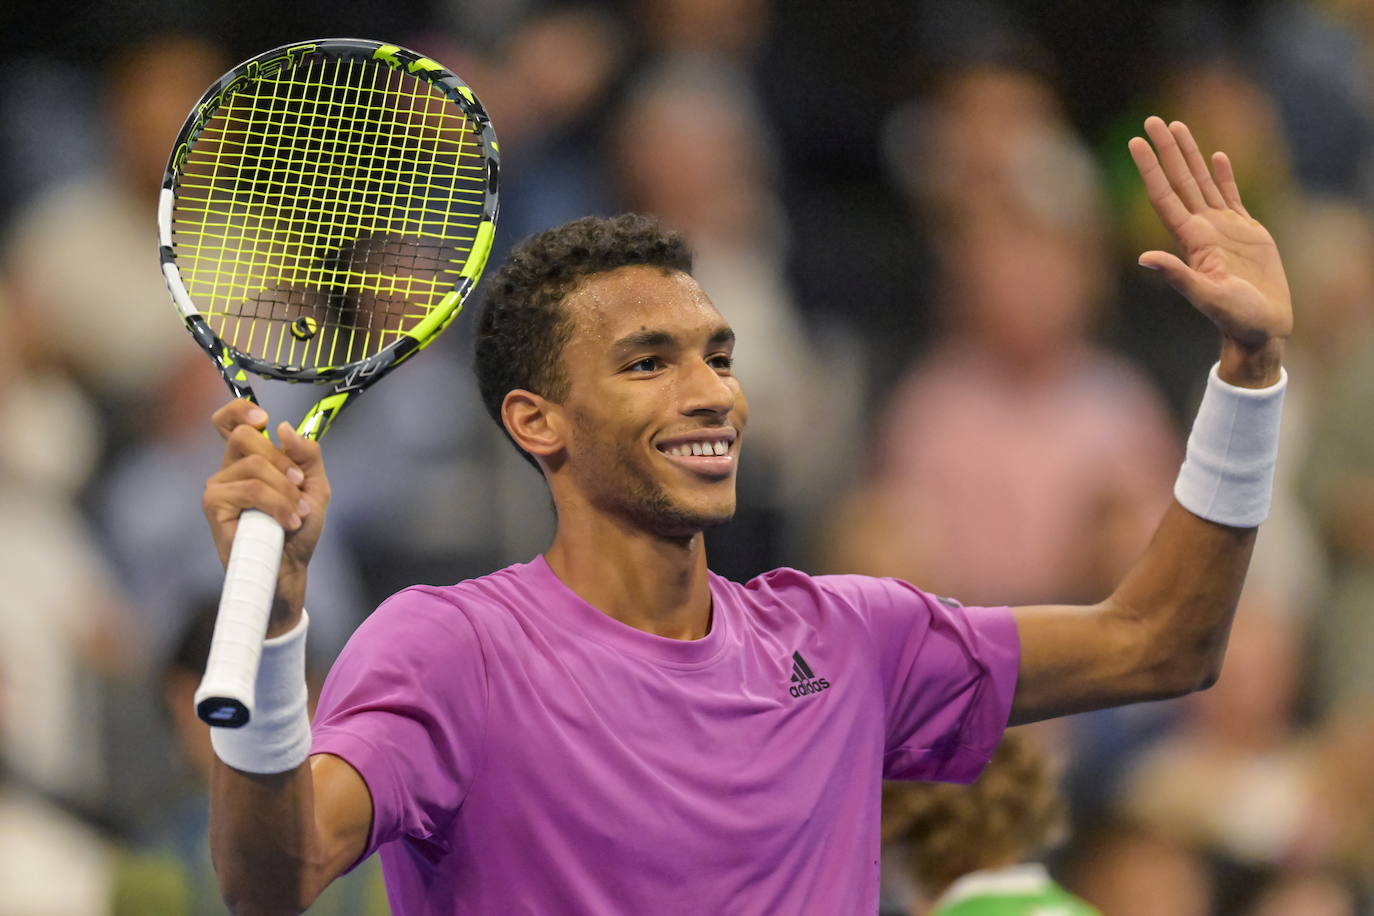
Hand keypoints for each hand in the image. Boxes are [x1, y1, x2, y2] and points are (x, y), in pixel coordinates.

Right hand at [202, 400, 331, 629]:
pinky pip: (250, 490)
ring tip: (297, 514)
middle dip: (281, 460)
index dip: (240, 410)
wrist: (291, 567)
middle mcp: (229, 468)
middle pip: (244, 436)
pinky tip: (288, 522)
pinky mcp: (214, 506)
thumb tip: (282, 428)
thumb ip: (307, 455)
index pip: (229, 421)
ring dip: (286, 492)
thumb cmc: (299, 528)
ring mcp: (218, 487)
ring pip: (255, 467)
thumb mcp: (315, 485)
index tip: (263, 418)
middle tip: (298, 484)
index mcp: (249, 458)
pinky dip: (277, 504)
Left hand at [1130, 117, 1290, 383]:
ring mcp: (1224, 229)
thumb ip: (1178, 276)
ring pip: (1202, 182)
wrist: (1260, 329)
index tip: (1135, 142)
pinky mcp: (1247, 232)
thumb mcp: (1205, 297)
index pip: (1164, 196)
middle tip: (1152, 120)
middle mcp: (1203, 229)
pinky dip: (1223, 175)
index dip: (1151, 168)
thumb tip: (1144, 258)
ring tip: (1177, 127)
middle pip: (1180, 180)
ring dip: (1190, 155)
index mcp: (1191, 240)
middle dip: (1166, 150)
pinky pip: (1232, 196)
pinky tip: (1216, 155)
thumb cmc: (1234, 319)